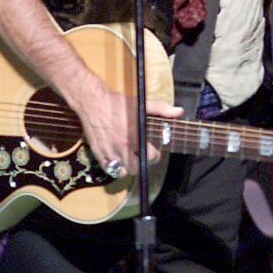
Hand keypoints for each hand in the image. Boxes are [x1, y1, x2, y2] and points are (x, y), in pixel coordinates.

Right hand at [67, 75, 182, 176]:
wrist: (93, 102)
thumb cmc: (117, 103)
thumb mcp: (141, 103)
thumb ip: (161, 109)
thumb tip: (179, 111)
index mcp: (135, 134)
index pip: (151, 156)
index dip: (155, 155)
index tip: (154, 151)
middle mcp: (122, 145)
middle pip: (136, 168)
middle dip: (142, 164)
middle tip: (142, 156)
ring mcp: (109, 150)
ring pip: (122, 171)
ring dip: (128, 167)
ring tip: (130, 158)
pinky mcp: (98, 152)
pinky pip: (108, 169)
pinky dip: (114, 168)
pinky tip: (117, 159)